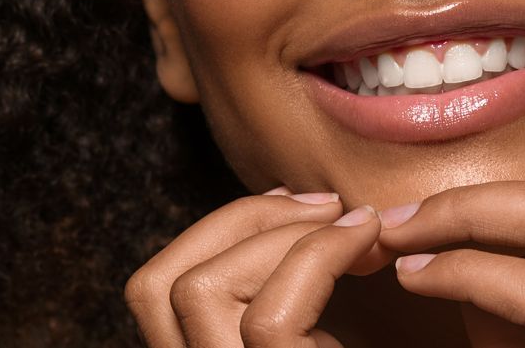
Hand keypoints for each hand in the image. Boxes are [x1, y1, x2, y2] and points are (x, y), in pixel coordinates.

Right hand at [124, 190, 392, 346]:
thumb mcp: (325, 323)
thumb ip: (294, 282)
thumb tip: (292, 208)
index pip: (156, 289)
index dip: (218, 228)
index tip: (294, 201)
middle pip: (158, 284)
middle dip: (240, 218)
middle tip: (323, 204)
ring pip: (198, 292)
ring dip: (280, 232)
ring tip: (351, 224)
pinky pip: (272, 321)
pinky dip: (321, 257)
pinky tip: (368, 244)